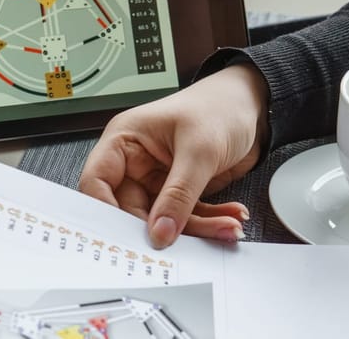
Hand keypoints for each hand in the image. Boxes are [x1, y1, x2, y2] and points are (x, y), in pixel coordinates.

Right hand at [79, 64, 268, 248]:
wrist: (251, 105)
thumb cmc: (220, 106)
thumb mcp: (199, 150)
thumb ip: (179, 195)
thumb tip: (160, 233)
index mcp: (124, 141)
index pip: (97, 182)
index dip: (105, 211)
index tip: (128, 235)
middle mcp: (135, 163)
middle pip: (131, 210)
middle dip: (162, 228)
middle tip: (184, 243)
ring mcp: (156, 180)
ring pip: (162, 220)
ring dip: (196, 229)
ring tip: (226, 228)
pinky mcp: (178, 192)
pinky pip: (185, 218)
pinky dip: (209, 223)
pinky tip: (228, 219)